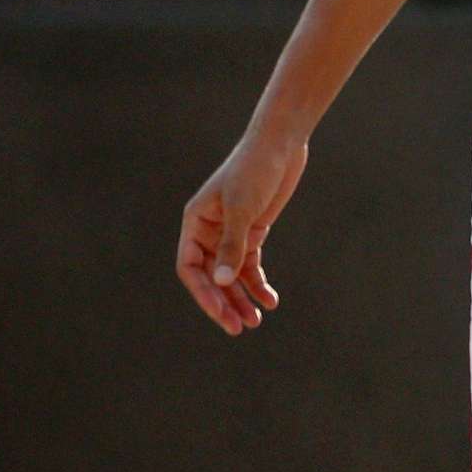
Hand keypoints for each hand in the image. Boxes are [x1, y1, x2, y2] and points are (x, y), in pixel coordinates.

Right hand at [174, 127, 303, 335]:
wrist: (282, 144)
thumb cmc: (256, 170)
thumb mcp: (243, 209)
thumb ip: (233, 246)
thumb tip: (222, 282)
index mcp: (195, 222)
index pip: (189, 267)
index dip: (203, 293)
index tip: (220, 313)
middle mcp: (208, 230)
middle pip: (210, 276)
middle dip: (224, 302)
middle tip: (239, 328)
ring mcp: (230, 232)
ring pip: (231, 274)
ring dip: (241, 298)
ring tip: (255, 322)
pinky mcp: (252, 230)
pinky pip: (250, 264)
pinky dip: (258, 283)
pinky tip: (270, 300)